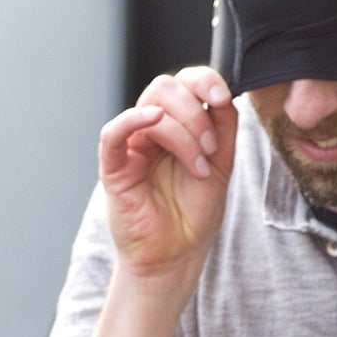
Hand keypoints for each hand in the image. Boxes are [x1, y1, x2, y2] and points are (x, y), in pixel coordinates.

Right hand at [98, 67, 239, 286]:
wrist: (177, 255)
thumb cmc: (194, 214)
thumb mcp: (222, 162)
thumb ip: (223, 125)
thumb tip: (222, 93)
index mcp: (178, 125)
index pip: (184, 83)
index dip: (204, 80)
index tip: (223, 98)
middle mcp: (152, 131)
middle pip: (165, 88)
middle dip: (195, 111)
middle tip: (211, 148)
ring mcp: (132, 147)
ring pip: (149, 106)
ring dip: (183, 131)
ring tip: (199, 165)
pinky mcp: (114, 169)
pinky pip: (113, 133)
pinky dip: (132, 119)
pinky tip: (153, 119)